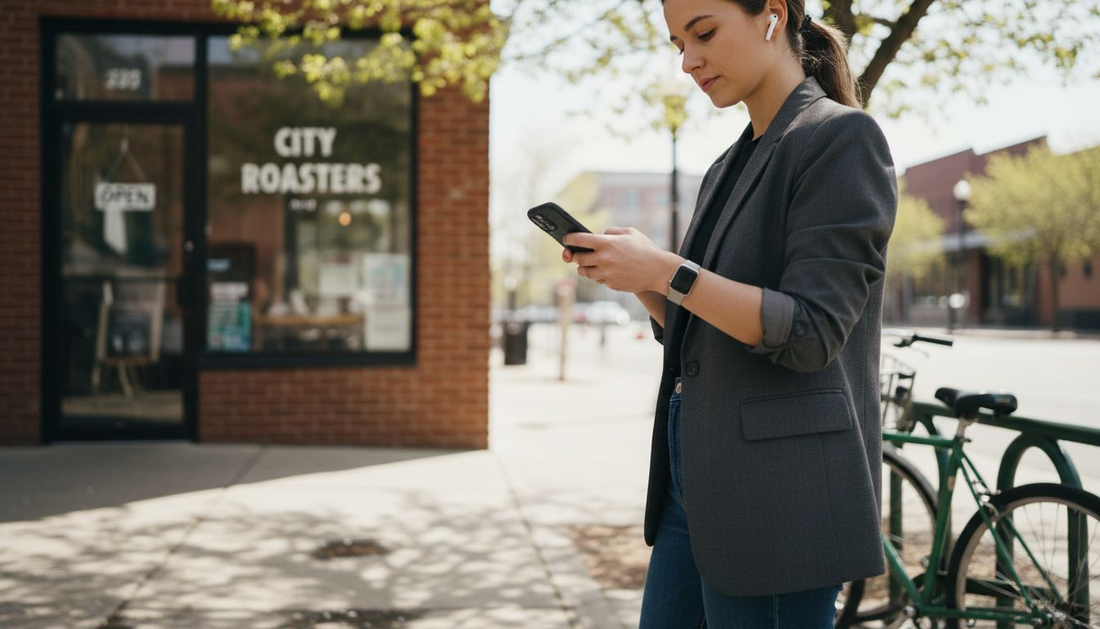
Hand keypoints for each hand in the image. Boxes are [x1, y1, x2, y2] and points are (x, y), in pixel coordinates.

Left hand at [562, 227, 680, 293]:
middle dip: (575, 256)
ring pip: (585, 272)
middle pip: (577, 259)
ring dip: (584, 268)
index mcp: (606, 243)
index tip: (566, 239)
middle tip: (576, 254)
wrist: (658, 271)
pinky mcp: (611, 284)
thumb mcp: (630, 232)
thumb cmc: (645, 249)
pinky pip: (598, 280)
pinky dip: (599, 276)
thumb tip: (600, 234)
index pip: (579, 240)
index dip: (569, 238)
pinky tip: (607, 271)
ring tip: (590, 264)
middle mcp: (603, 258)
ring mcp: (606, 273)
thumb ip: (611, 231)